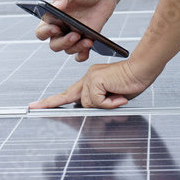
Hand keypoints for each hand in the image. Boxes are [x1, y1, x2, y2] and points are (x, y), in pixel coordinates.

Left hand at [29, 60, 155, 108]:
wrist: (143, 70)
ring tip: (118, 98)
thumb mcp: (113, 99)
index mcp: (91, 81)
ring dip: (104, 105)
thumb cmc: (133, 83)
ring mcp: (90, 78)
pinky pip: (97, 101)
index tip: (36, 106)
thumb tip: (93, 109)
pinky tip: (119, 97)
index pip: (67, 94)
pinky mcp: (95, 80)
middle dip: (54, 104)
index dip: (51, 101)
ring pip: (87, 103)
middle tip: (37, 107)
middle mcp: (87, 78)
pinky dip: (109, 103)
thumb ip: (100, 104)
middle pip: (72, 98)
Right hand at [36, 0, 117, 61]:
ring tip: (88, 40)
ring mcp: (73, 36)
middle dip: (64, 42)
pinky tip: (88, 49)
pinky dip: (83, 55)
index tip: (55, 28)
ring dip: (77, 47)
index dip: (46, 33)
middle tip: (75, 35)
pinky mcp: (85, 40)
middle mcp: (62, 29)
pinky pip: (80, 54)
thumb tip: (56, 6)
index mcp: (53, 18)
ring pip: (68, 50)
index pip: (42, 31)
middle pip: (55, 45)